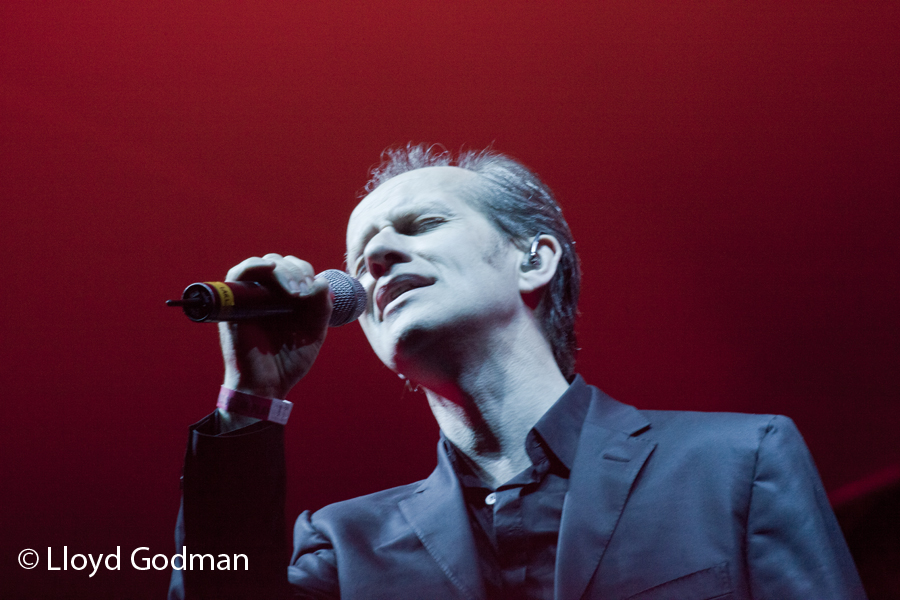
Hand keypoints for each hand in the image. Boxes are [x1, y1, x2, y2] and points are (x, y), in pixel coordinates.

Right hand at [218, 254, 332, 400]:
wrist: (267, 386)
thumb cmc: (288, 362)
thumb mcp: (314, 332)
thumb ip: (321, 307)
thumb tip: (321, 281)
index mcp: (285, 299)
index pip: (294, 269)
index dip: (306, 272)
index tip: (314, 290)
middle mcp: (266, 295)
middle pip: (281, 262)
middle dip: (297, 271)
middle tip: (303, 294)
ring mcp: (249, 298)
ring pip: (264, 263)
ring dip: (283, 271)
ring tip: (294, 292)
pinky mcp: (233, 305)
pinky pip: (238, 273)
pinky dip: (256, 265)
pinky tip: (272, 269)